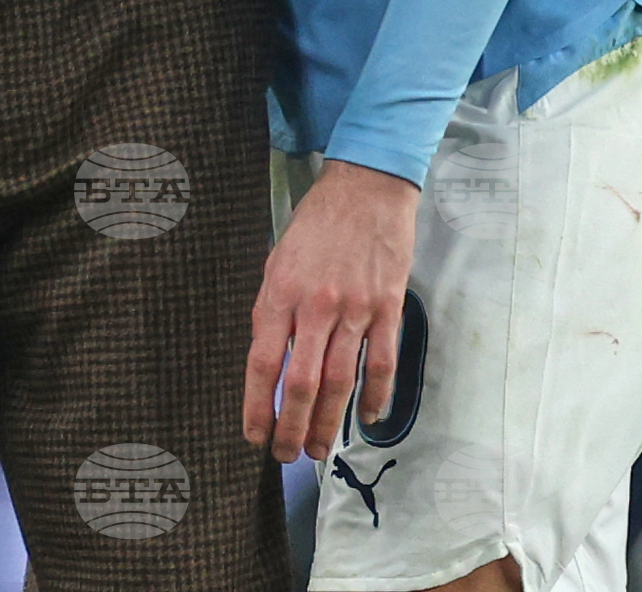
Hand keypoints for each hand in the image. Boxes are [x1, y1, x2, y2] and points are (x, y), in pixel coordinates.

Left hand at [244, 160, 419, 463]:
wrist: (366, 186)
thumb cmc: (317, 223)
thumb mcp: (279, 258)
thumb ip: (273, 309)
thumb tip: (271, 361)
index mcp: (281, 291)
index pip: (262, 362)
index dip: (257, 405)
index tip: (254, 434)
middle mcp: (316, 304)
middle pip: (302, 383)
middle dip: (292, 428)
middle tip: (287, 456)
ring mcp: (355, 308)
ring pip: (340, 381)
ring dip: (329, 423)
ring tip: (320, 450)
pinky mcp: (387, 307)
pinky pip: (381, 363)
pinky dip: (375, 396)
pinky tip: (368, 419)